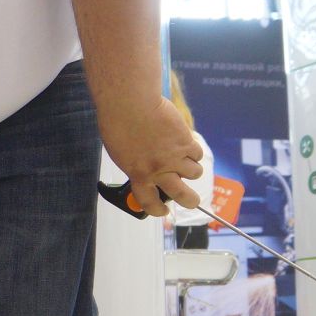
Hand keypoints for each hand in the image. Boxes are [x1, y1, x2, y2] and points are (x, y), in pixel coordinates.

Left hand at [99, 96, 203, 217]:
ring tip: (185, 161)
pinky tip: (185, 143)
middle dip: (189, 201)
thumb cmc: (118, 124)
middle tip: (192, 201)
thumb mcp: (120, 153)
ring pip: (194, 173)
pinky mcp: (186, 142)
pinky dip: (193, 151)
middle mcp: (159, 170)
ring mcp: (175, 157)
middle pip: (182, 195)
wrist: (130, 103)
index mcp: (138, 174)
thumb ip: (136, 166)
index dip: (157, 209)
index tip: (162, 211)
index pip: (149, 201)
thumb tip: (147, 172)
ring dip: (192, 170)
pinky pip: (197, 153)